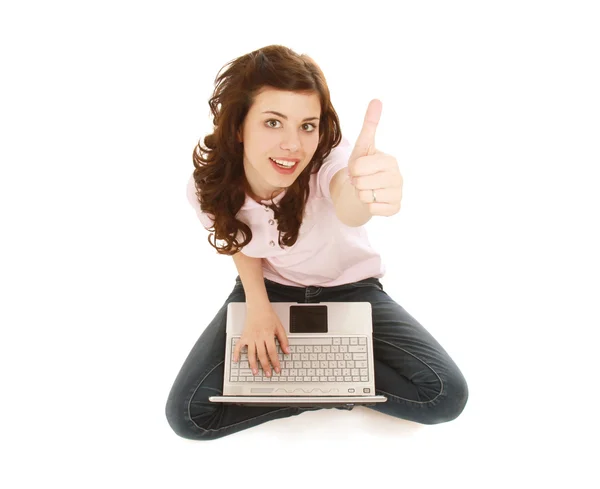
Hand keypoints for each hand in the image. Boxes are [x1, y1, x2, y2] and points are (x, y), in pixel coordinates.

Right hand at [232, 304, 290, 377]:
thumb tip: (287, 351)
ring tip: (255, 372)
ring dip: (253, 364)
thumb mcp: (280, 327)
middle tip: (268, 374)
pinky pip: (239, 346)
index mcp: (268, 335)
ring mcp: (250, 337)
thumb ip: (284, 340)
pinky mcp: (244, 336)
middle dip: (265, 366)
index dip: (275, 362)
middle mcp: (258, 337)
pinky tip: (236, 360)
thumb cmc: (269, 316)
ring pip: (251, 354)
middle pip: (262, 355)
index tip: (278, 369)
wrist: (258, 307)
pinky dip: (237, 353)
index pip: (272, 352)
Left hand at [348, 99, 402, 215]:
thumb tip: (376, 100)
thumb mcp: (363, 146)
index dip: (352, 169)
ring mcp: (398, 194)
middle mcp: (398, 177)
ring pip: (364, 197)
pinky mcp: (395, 208)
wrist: (368, 188)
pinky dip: (368, 206)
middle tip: (363, 180)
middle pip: (360, 183)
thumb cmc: (365, 166)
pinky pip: (372, 209)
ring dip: (361, 194)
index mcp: (390, 160)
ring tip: (367, 188)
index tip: (359, 168)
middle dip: (356, 182)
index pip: (357, 167)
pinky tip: (374, 199)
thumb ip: (369, 124)